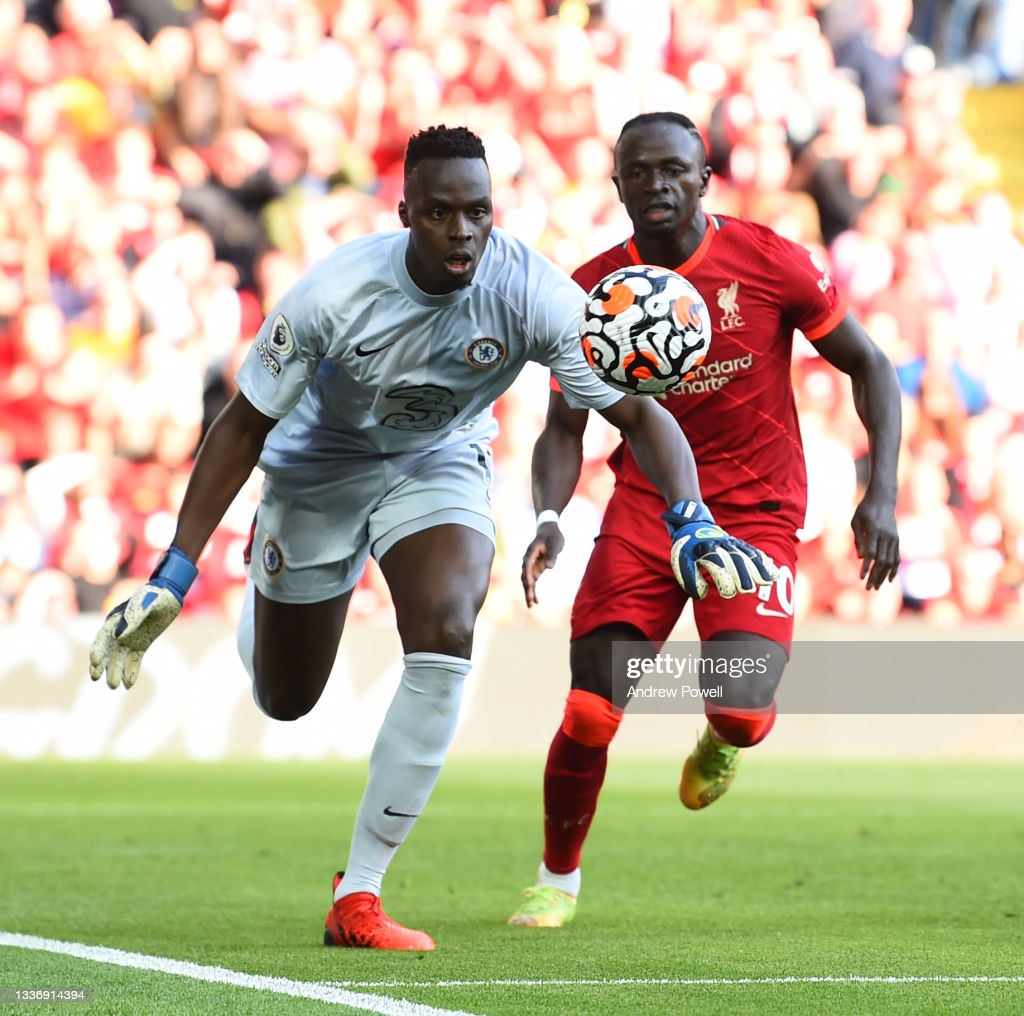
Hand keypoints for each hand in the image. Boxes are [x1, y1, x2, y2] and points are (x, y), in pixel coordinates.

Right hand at [88, 548, 196, 688]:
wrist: (170, 594)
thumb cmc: (158, 595)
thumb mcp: (149, 604)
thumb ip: (134, 619)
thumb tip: (118, 637)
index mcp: (116, 617)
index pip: (103, 636)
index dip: (98, 649)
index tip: (95, 661)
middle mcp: (119, 629)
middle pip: (107, 649)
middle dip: (101, 664)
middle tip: (96, 678)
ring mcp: (129, 638)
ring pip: (119, 657)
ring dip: (115, 671)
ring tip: (113, 686)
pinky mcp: (140, 644)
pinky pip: (133, 659)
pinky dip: (131, 671)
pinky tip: (128, 685)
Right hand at [521, 522, 563, 607]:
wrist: (549, 531)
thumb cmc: (553, 536)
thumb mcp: (555, 544)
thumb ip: (552, 555)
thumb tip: (549, 567)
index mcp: (531, 552)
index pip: (527, 565)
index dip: (528, 575)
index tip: (530, 585)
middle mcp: (528, 560)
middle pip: (525, 576)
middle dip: (527, 589)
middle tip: (529, 601)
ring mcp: (531, 565)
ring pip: (527, 581)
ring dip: (529, 592)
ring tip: (530, 605)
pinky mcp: (536, 568)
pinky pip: (533, 581)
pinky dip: (533, 590)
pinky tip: (536, 601)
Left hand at [662, 500, 778, 599]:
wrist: (693, 525)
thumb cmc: (688, 549)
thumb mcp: (681, 561)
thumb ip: (689, 578)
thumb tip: (702, 594)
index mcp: (705, 548)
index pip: (716, 562)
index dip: (723, 578)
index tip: (727, 593)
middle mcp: (721, 544)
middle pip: (735, 559)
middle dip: (743, 575)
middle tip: (748, 591)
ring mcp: (732, 543)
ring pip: (748, 555)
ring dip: (759, 568)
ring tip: (768, 581)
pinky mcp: (740, 545)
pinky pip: (753, 552)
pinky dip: (764, 562)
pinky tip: (773, 573)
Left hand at [851, 493, 899, 589]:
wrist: (883, 499)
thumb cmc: (865, 510)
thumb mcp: (856, 522)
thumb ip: (858, 539)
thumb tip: (861, 558)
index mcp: (874, 530)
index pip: (871, 553)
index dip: (866, 567)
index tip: (861, 578)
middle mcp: (886, 536)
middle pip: (881, 560)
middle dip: (875, 576)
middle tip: (868, 588)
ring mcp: (894, 538)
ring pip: (890, 561)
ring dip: (883, 576)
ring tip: (876, 587)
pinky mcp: (897, 540)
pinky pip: (897, 557)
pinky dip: (894, 569)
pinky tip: (889, 580)